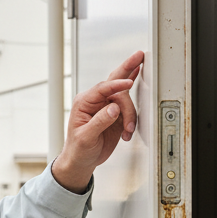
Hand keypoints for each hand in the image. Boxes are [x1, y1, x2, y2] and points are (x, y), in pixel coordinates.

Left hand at [51, 50, 143, 192]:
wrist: (81, 161)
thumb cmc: (77, 149)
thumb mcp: (85, 137)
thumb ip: (99, 121)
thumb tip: (113, 108)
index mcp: (84, 103)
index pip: (103, 88)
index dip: (117, 84)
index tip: (128, 83)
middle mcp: (95, 102)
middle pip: (114, 80)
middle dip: (128, 68)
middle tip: (139, 56)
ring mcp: (106, 107)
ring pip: (125, 99)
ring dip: (130, 115)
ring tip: (126, 132)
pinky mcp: (115, 116)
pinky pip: (129, 109)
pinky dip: (133, 118)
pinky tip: (130, 128)